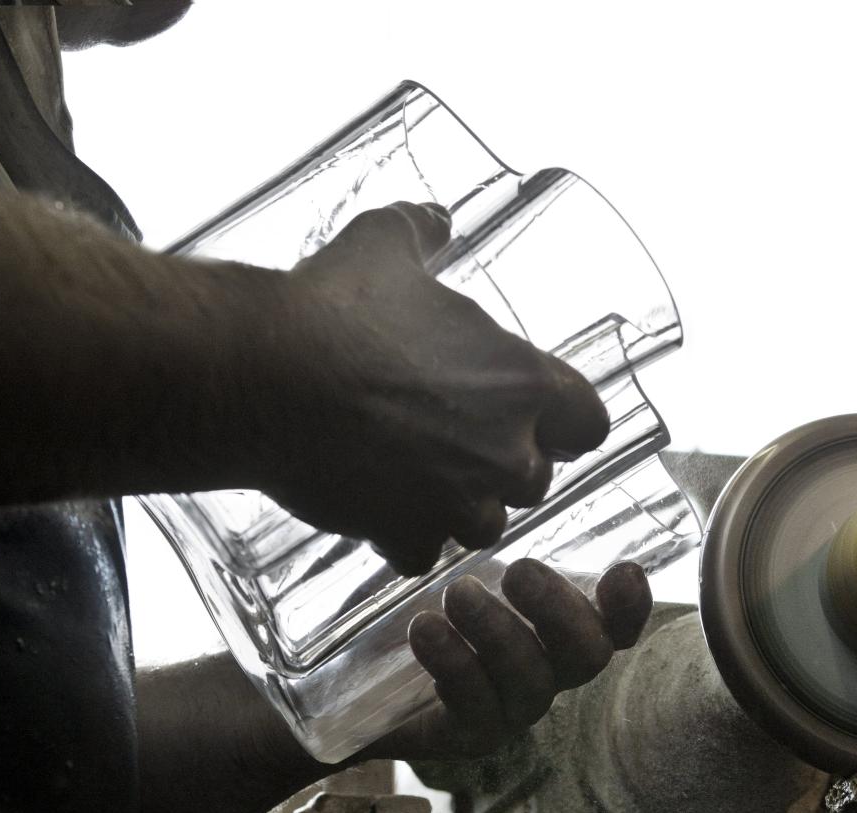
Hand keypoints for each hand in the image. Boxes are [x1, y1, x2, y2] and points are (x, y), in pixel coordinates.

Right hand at [251, 201, 608, 574]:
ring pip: (484, 525)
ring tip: (417, 479)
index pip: (590, 424)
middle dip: (501, 467)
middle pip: (534, 480)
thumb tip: (437, 218)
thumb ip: (423, 232)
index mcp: (524, 383)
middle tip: (456, 443)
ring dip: (457, 507)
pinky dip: (401, 536)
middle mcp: (505, 453)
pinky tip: (374, 509)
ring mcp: (457, 502)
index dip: (564, 424)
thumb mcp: (384, 245)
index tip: (537, 418)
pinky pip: (419, 551)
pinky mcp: (406, 535)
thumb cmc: (335, 307)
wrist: (266, 375)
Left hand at [367, 559, 651, 759]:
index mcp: (554, 632)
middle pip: (588, 656)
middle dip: (559, 611)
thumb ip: (488, 539)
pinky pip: (476, 706)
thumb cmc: (416, 608)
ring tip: (457, 595)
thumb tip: (496, 484)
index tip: (622, 572)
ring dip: (498, 632)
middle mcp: (545, 673)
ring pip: (531, 680)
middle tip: (518, 571)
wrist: (348, 676)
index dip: (630, 608)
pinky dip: (455, 663)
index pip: (614, 628)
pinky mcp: (467, 736)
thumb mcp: (452, 565)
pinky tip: (426, 631)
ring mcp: (510, 710)